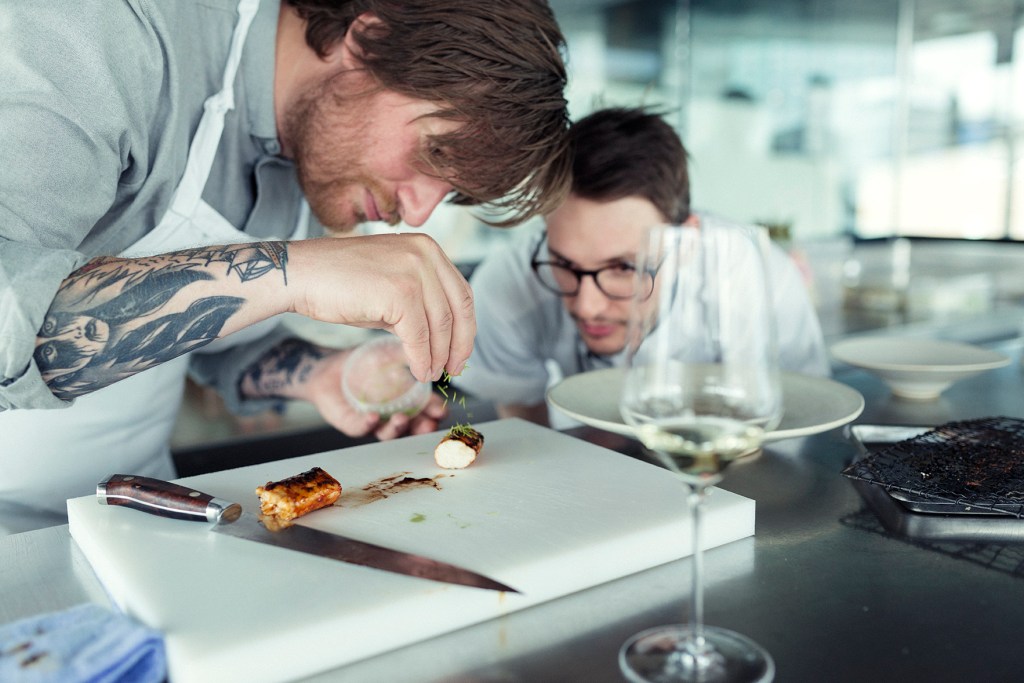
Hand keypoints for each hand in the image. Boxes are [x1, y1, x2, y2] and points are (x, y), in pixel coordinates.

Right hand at [287, 235, 474, 382]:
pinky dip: (421, 359)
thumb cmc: (340, 283)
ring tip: (431, 374)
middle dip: (458, 345)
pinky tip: (419, 372)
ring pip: (440, 326)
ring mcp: (414, 270)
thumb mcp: (390, 286)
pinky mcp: (400, 291)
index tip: (460, 352)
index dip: (466, 328)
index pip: (461, 293)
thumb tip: (444, 338)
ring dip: (438, 356)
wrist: (301, 275)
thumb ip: (419, 303)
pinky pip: (419, 336)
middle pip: (458, 309)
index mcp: (428, 248)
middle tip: (453, 369)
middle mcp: (426, 253)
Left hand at [299, 347, 447, 440]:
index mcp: (406, 399)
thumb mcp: (389, 354)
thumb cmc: (362, 362)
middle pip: (412, 428)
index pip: (425, 410)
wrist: (331, 367)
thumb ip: (407, 354)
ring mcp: (373, 420)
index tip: (441, 410)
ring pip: (388, 433)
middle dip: (422, 428)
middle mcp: (392, 413)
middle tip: (428, 424)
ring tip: (400, 418)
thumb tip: (428, 350)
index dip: (434, 411)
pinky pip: (360, 428)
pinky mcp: (351, 422)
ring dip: (397, 428)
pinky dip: (367, 424)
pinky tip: (373, 417)